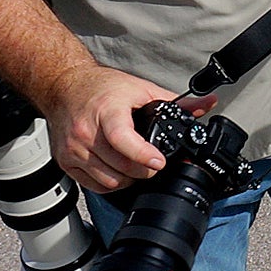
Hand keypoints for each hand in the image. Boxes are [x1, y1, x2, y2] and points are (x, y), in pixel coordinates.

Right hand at [42, 63, 217, 193]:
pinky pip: (94, 185)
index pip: (122, 139)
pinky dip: (110, 182)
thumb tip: (205, 106)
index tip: (159, 161)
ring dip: (128, 178)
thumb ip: (175, 101)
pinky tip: (117, 168)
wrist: (66, 86)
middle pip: (120, 166)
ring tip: (135, 165)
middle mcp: (86, 131)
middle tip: (154, 163)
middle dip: (144, 169)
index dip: (142, 154)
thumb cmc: (101, 87)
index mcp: (106, 110)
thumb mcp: (140, 88)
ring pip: (109, 180)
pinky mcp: (65, 161)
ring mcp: (73, 148)